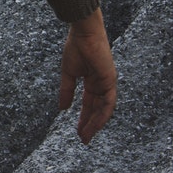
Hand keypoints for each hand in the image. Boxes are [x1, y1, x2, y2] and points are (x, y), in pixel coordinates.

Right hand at [57, 8, 116, 143]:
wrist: (83, 34)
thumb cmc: (75, 48)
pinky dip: (101, 115)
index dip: (84, 117)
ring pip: (103, 109)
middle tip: (83, 139)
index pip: (89, 104)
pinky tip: (93, 124)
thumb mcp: (68, 73)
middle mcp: (101, 84)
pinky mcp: (110, 81)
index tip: (78, 131)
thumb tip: (62, 108)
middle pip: (97, 109)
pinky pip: (108, 103)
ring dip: (95, 124)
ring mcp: (107, 83)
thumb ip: (67, 91)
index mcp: (92, 81)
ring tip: (86, 136)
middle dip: (89, 125)